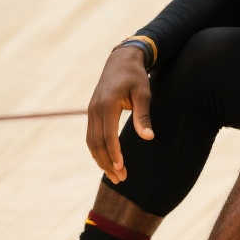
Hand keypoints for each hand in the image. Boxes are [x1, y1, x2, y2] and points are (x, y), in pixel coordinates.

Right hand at [86, 46, 152, 182]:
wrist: (121, 60)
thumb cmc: (136, 77)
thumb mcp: (144, 94)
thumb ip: (143, 116)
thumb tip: (148, 137)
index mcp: (107, 104)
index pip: (108, 135)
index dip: (114, 153)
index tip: (121, 168)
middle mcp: (95, 109)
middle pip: (96, 142)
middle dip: (107, 162)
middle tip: (120, 178)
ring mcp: (91, 110)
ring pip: (91, 141)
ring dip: (101, 159)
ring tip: (114, 175)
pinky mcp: (92, 111)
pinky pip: (90, 135)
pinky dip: (96, 150)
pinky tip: (106, 161)